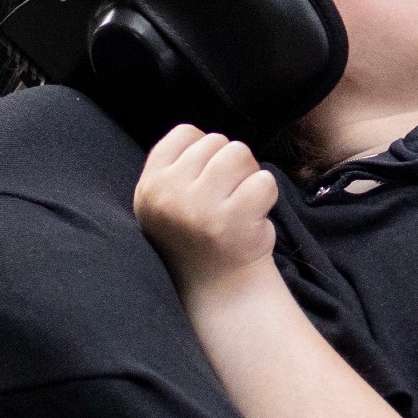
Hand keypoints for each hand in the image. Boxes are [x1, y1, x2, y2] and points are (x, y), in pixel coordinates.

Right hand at [134, 124, 281, 292]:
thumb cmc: (198, 231)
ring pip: (240, 154)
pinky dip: (266, 196)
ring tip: (239, 203)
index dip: (205, 152)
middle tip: (225, 198)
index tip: (205, 181)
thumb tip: (204, 133)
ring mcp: (199, 209)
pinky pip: (264, 180)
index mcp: (150, 186)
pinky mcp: (232, 222)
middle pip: (217, 141)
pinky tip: (252, 218)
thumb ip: (176, 164)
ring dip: (248, 176)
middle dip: (228, 165)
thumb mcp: (166, 198)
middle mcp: (169, 196)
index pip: (186, 133)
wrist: (218, 284)